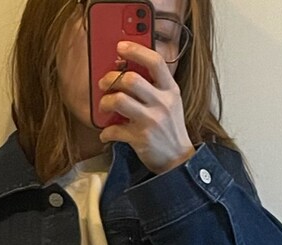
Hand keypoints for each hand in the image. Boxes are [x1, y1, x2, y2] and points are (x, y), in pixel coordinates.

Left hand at [97, 42, 194, 173]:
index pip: (155, 62)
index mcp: (170, 91)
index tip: (120, 47)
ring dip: (105, 102)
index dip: (136, 50)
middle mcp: (162, 104)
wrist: (178, 160)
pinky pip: (114, 129)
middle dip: (111, 79)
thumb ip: (156, 85)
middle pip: (131, 79)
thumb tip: (127, 69)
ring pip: (119, 100)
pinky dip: (106, 132)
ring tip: (104, 106)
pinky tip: (106, 133)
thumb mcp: (171, 102)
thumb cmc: (170, 128)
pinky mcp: (140, 139)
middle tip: (104, 83)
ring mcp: (151, 122)